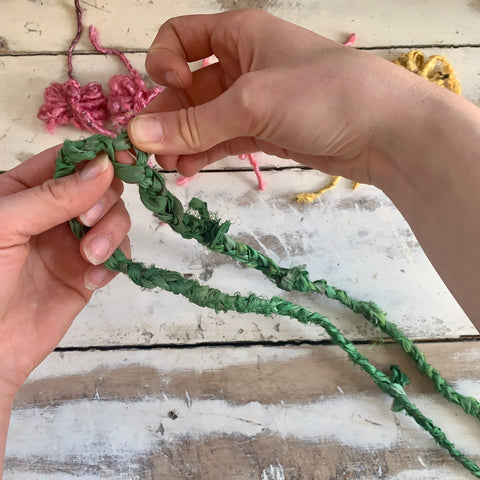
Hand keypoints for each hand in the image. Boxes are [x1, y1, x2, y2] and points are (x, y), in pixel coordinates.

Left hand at [0, 147, 129, 398]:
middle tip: (88, 221)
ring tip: (90, 258)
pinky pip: (117, 256)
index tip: (122, 158)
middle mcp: (52, 214)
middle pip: (100, 188)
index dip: (97, 157)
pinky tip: (92, 278)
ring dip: (110, 234)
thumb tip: (104, 166)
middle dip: (102, 202)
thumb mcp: (4, 226)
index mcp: (23, 191)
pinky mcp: (88, 273)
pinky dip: (113, 263)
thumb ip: (54, 196)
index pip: (68, 161)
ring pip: (114, 220)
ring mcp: (72, 244)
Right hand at [127, 9, 441, 185]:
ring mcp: (253, 101)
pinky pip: (222, 139)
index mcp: (238, 34)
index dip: (164, 63)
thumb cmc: (322, 96)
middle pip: (187, 87)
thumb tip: (136, 136)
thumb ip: (193, 124)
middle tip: (147, 153)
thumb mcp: (252, 103)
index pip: (180, 38)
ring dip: (181, 141)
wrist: (385, 131)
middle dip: (166, 117)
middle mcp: (242, 64)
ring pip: (203, 118)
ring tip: (166, 168)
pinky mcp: (265, 131)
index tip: (171, 90)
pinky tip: (188, 170)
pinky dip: (203, 153)